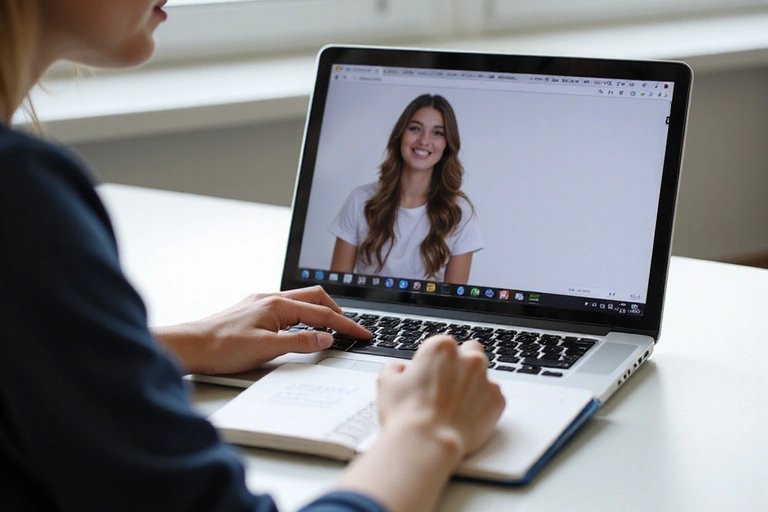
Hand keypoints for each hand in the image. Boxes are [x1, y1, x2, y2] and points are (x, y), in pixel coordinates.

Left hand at [152, 286, 370, 374]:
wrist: (189, 347)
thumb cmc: (221, 348)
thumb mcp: (266, 349)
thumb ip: (300, 343)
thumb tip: (326, 339)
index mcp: (277, 305)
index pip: (322, 313)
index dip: (346, 325)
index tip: (362, 333)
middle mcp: (270, 299)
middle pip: (315, 297)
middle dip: (337, 311)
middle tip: (351, 328)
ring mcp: (261, 303)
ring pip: (301, 301)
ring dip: (320, 312)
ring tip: (333, 328)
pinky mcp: (253, 312)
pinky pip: (287, 308)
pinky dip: (304, 316)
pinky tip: (302, 328)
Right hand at [333, 336, 504, 511]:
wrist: (426, 443)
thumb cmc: (406, 414)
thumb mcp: (386, 383)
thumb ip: (395, 368)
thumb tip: (400, 369)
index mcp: (441, 348)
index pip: (443, 345)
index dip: (434, 360)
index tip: (430, 374)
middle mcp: (468, 358)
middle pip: (470, 351)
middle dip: (462, 364)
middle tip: (448, 385)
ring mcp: (486, 379)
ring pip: (483, 375)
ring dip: (473, 384)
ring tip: (456, 405)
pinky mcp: (497, 400)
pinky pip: (493, 397)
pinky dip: (483, 404)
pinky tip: (466, 416)